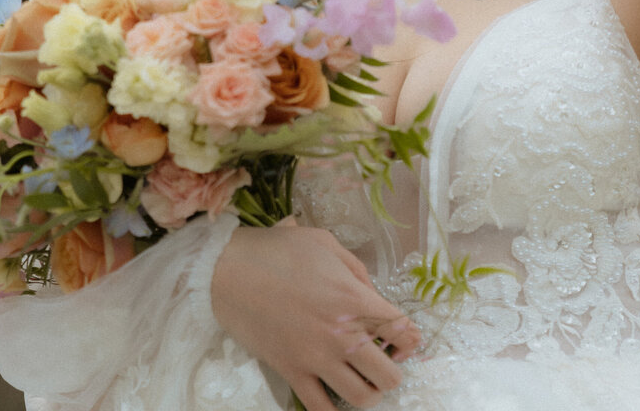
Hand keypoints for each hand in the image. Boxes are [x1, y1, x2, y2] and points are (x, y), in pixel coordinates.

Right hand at [211, 220, 420, 410]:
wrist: (228, 270)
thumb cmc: (278, 250)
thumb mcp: (326, 244)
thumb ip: (357, 271)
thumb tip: (372, 294)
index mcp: (355, 299)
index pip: (403, 331)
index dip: (411, 339)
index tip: (405, 339)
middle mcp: (342, 335)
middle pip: (389, 374)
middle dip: (394, 370)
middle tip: (384, 360)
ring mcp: (316, 358)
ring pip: (362, 398)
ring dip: (369, 391)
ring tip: (362, 378)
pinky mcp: (291, 372)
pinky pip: (320, 408)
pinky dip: (334, 409)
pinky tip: (334, 394)